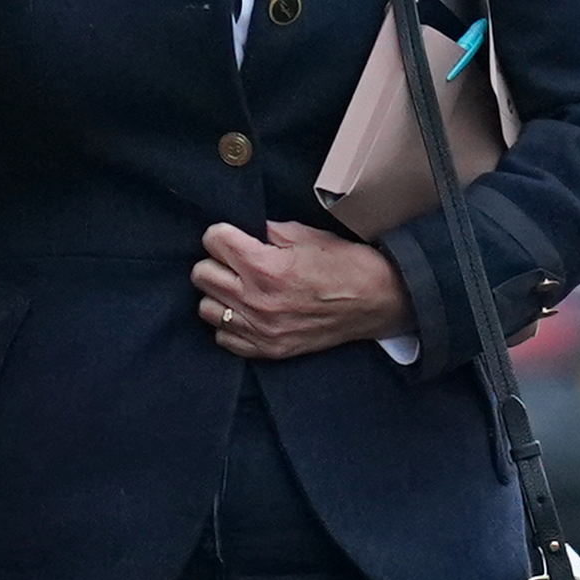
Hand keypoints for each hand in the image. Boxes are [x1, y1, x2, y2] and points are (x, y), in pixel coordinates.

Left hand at [191, 220, 410, 359]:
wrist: (378, 302)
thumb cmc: (347, 265)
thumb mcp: (307, 236)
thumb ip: (269, 232)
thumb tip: (246, 230)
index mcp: (266, 267)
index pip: (213, 241)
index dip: (222, 234)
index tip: (232, 236)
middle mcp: (258, 300)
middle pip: (201, 274)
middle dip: (216, 261)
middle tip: (235, 261)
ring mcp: (261, 329)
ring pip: (207, 308)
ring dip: (219, 294)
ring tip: (240, 287)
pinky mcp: (269, 349)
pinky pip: (224, 338)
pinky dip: (231, 324)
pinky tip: (248, 312)